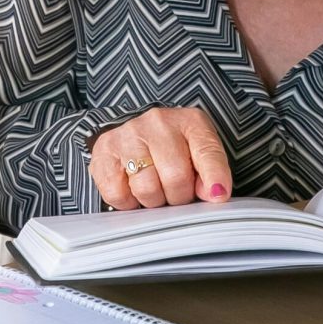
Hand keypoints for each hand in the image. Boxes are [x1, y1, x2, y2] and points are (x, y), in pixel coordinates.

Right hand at [89, 108, 232, 209]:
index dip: (215, 178)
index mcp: (190, 121)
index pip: (207, 153)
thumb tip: (215, 194)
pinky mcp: (104, 150)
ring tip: (155, 188)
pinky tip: (133, 188)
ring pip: (146, 189)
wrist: (137, 134)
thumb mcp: (200, 153)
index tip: (218, 195)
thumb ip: (211, 172)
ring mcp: (128, 134)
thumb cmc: (174, 149)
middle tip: (175, 191)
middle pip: (176, 178)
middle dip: (178, 196)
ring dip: (153, 200)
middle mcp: (158, 122)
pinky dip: (127, 201)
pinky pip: (117, 194)